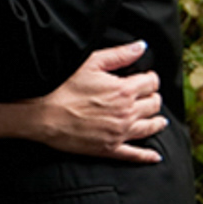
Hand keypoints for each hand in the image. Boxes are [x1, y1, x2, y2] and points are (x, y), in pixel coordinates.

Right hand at [28, 42, 166, 163]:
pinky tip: (155, 156)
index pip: (151, 83)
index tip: (146, 78)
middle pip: (153, 105)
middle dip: (153, 98)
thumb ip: (119, 55)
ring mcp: (120, 133)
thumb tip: (141, 47)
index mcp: (124, 90)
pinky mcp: (110, 148)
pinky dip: (147, 156)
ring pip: (150, 127)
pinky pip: (135, 154)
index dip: (150, 78)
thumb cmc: (63, 87)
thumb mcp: (90, 63)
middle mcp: (127, 113)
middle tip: (148, 96)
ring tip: (158, 120)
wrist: (43, 115)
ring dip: (157, 122)